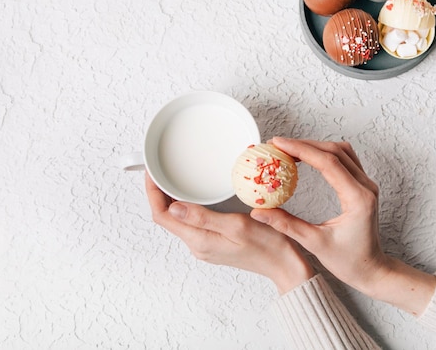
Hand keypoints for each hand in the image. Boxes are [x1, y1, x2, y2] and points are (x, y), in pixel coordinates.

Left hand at [145, 173, 313, 293]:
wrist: (284, 265)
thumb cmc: (267, 245)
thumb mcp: (236, 225)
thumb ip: (203, 217)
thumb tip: (173, 207)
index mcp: (199, 240)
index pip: (162, 216)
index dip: (152, 192)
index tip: (151, 172)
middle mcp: (197, 245)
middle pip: (167, 217)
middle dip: (158, 193)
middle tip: (159, 169)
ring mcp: (205, 245)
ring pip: (178, 219)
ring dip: (172, 199)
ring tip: (172, 177)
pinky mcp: (213, 243)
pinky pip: (192, 222)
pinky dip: (186, 205)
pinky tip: (193, 194)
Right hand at [250, 137, 435, 315]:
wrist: (372, 270)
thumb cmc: (349, 262)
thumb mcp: (314, 244)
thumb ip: (286, 224)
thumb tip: (258, 211)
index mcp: (357, 198)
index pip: (328, 163)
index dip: (301, 149)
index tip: (279, 144)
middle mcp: (366, 187)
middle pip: (334, 151)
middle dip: (304, 145)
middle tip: (278, 145)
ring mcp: (366, 185)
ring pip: (341, 152)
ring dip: (315, 146)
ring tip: (289, 149)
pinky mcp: (363, 186)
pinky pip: (345, 160)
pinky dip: (324, 154)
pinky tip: (307, 158)